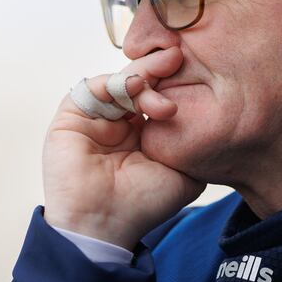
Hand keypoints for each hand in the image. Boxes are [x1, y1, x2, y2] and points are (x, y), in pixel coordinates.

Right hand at [42, 46, 205, 250]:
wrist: (104, 224)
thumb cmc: (143, 205)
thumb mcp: (184, 174)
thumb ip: (194, 145)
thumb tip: (208, 117)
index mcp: (142, 132)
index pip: (157, 93)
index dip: (172, 79)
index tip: (193, 65)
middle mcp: (118, 121)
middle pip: (138, 80)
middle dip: (159, 66)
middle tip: (178, 57)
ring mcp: (95, 117)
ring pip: (119, 81)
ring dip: (142, 78)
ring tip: (163, 90)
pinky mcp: (72, 116)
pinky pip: (92, 88)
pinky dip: (115, 82)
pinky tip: (136, 88)